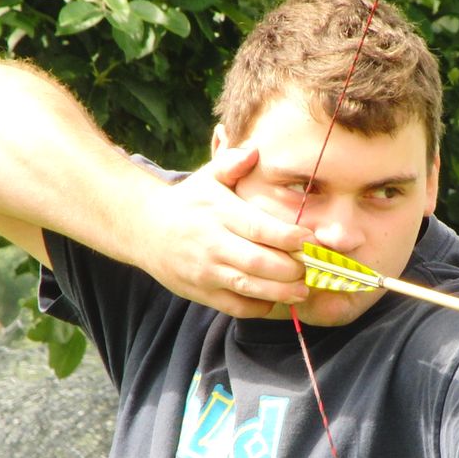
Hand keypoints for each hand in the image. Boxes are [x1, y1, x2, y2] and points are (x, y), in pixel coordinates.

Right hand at [143, 146, 312, 316]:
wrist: (144, 229)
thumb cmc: (188, 201)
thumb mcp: (206, 176)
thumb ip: (232, 163)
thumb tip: (255, 151)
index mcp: (219, 214)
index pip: (259, 228)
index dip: (289, 236)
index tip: (311, 239)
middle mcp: (213, 244)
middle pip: (260, 262)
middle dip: (292, 269)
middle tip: (314, 268)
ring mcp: (206, 271)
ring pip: (249, 287)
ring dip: (281, 292)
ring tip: (303, 290)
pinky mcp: (201, 292)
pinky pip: (235, 306)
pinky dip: (258, 306)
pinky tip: (274, 299)